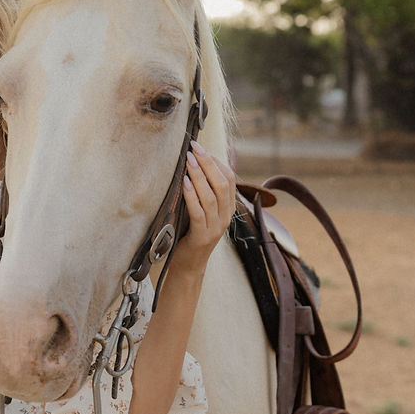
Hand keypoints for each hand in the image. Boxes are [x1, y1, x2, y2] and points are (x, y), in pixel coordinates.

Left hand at [177, 141, 235, 271]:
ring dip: (199, 175)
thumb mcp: (200, 210)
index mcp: (228, 208)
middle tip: (194, 148)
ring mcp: (216, 228)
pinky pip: (199, 212)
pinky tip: (185, 183)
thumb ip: (202, 191)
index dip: (216, 161)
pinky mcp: (202, 237)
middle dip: (208, 163)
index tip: (200, 147)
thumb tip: (195, 163)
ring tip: (188, 161)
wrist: (188, 265)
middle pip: (223, 184)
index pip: (230, 179)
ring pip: (212, 196)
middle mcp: (225, 217)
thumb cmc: (190, 233)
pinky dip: (192, 195)